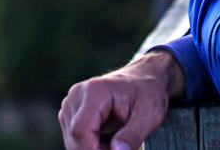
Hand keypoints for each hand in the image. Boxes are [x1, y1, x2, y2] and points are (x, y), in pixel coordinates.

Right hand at [58, 50, 184, 149]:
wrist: (144, 78)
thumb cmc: (148, 93)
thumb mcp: (148, 115)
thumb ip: (132, 136)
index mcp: (95, 91)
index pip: (80, 130)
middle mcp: (77, 95)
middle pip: (75, 138)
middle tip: (121, 148)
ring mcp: (71, 103)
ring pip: (73, 141)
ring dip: (94, 148)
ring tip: (117, 142)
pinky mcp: (71, 112)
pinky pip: (75, 138)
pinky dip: (91, 145)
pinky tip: (109, 140)